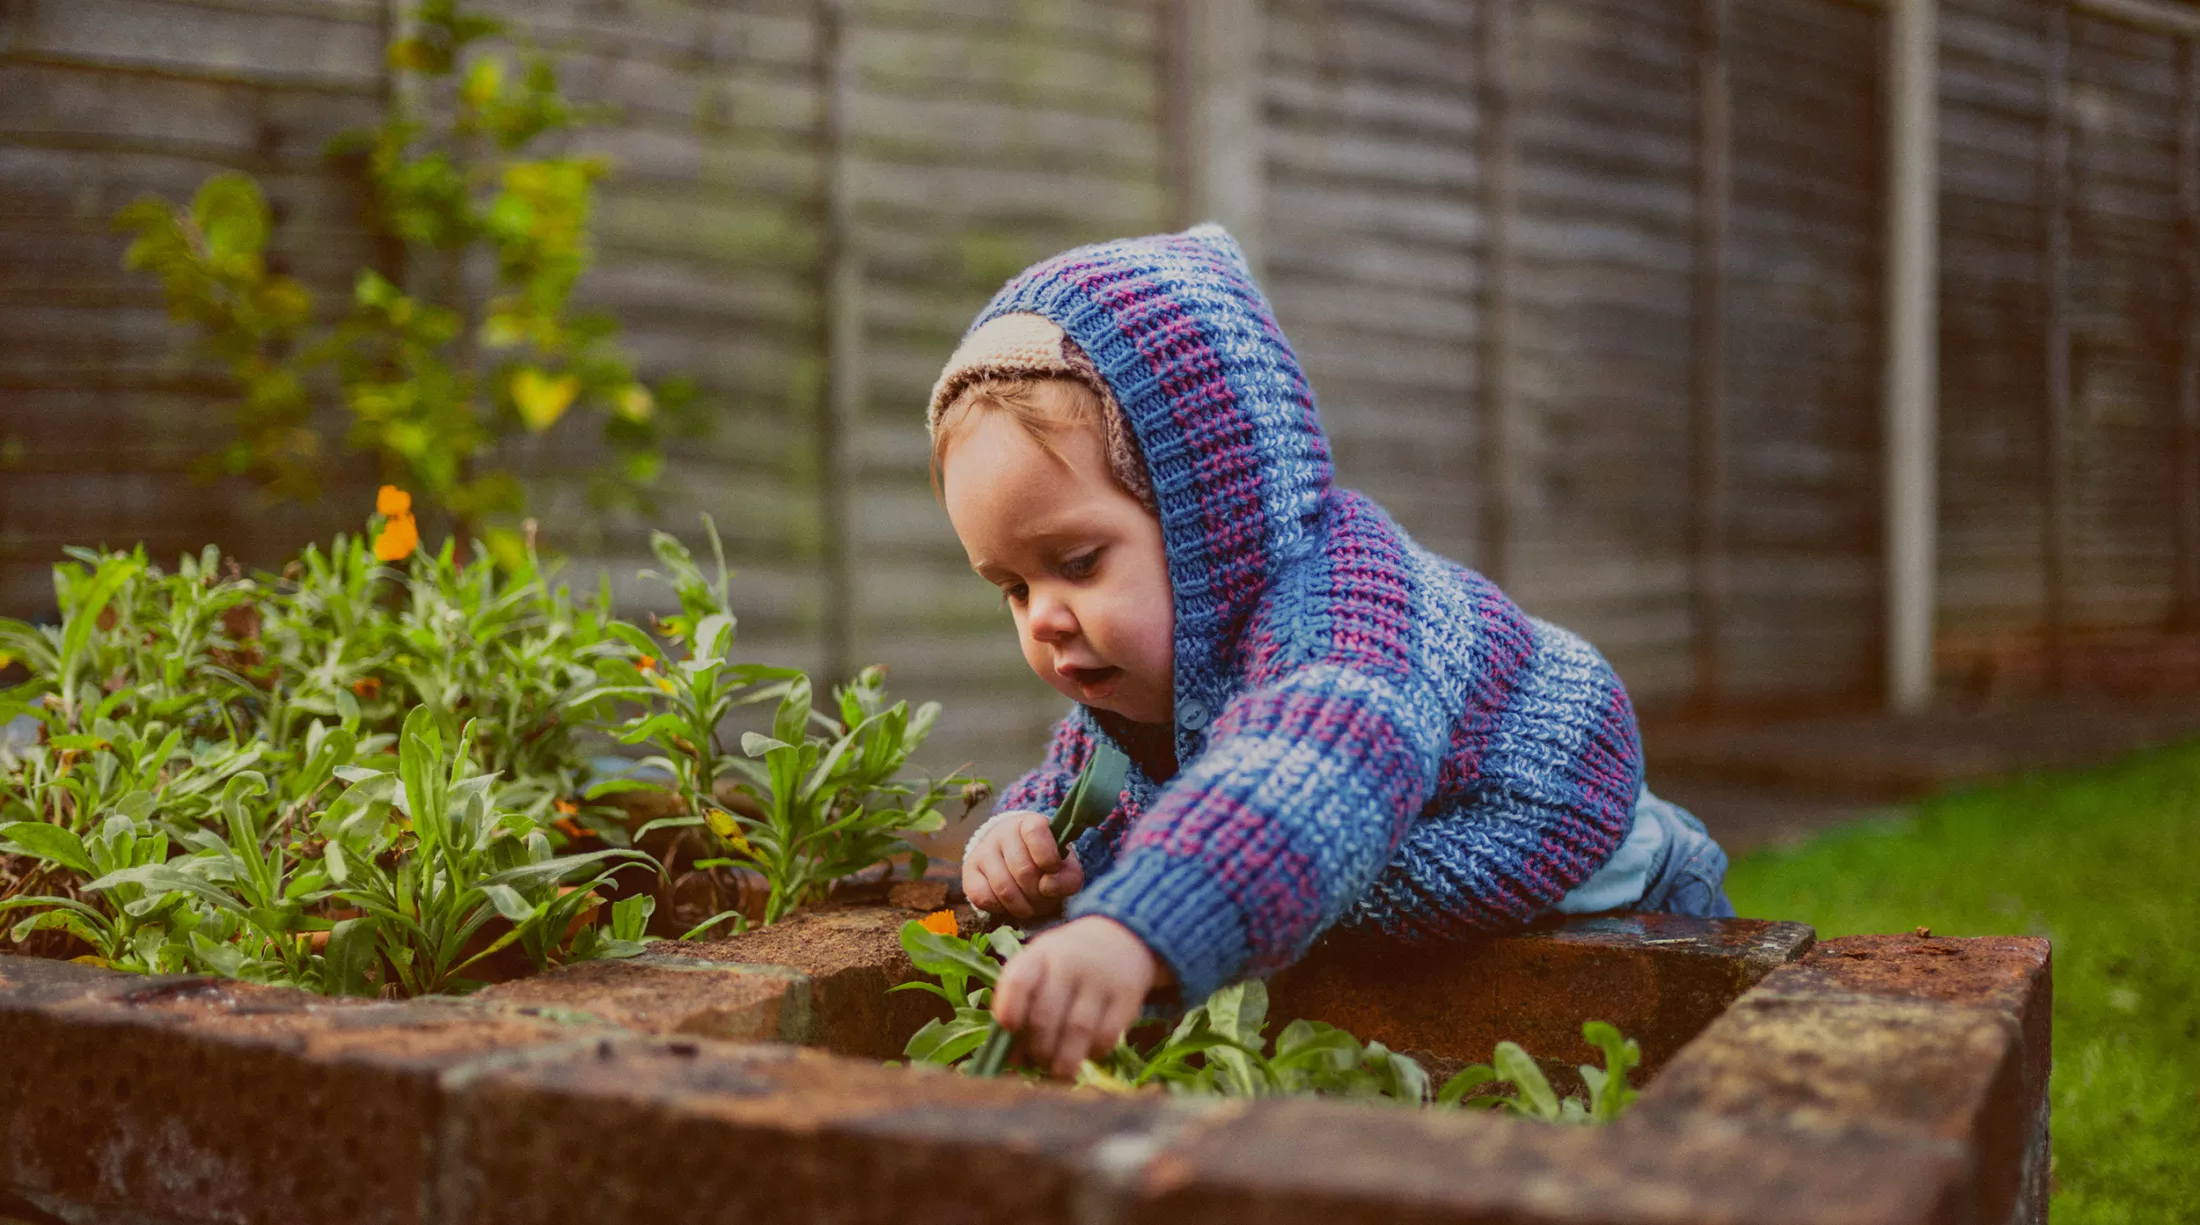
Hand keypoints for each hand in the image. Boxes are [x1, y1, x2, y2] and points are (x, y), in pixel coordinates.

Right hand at [961, 810, 1083, 918]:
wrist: (1018, 860)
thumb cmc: (1045, 863)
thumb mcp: (1065, 866)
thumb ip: (1069, 877)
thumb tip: (1047, 886)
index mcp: (1031, 823)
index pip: (1036, 832)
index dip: (1048, 857)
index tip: (1053, 869)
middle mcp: (1003, 832)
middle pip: (1023, 871)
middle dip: (1038, 894)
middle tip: (1043, 897)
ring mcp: (983, 850)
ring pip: (1003, 888)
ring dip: (1022, 906)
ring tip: (1030, 904)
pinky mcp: (969, 870)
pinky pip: (982, 898)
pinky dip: (1000, 908)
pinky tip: (1009, 903)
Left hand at [992, 916, 1157, 1078]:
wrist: (1119, 937)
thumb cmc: (1067, 964)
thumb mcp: (1040, 968)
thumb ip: (1021, 1006)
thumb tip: (1012, 1060)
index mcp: (1039, 955)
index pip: (1018, 981)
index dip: (1009, 1009)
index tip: (1009, 1029)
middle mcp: (1069, 962)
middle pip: (1045, 1015)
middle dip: (1038, 1048)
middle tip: (1038, 1060)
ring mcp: (1100, 977)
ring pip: (1077, 1029)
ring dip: (1064, 1059)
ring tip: (1058, 1069)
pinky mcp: (1128, 994)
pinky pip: (1108, 1034)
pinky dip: (1094, 1052)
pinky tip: (1087, 1054)